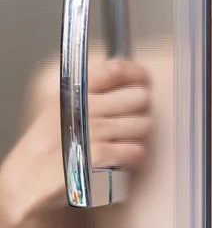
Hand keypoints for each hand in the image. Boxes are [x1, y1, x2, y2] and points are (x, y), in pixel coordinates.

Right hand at [0, 57, 150, 224]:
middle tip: (129, 122)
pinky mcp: (99, 155)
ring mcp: (93, 130)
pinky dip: (134, 157)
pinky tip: (122, 160)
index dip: (138, 74)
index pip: (118, 69)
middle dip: (140, 111)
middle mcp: (85, 107)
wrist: (27, 183)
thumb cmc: (50, 146)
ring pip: (143, 124)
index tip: (144, 81)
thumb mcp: (64, 107)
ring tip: (122, 142)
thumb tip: (131, 79)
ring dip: (137, 137)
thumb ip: (94, 91)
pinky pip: (136, 150)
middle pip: (140, 97)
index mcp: (76, 91)